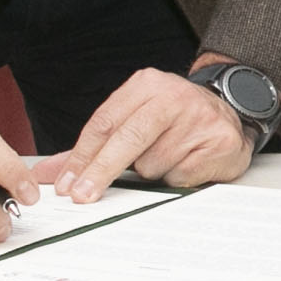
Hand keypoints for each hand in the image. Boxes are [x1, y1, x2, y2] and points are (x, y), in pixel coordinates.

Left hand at [48, 65, 255, 202]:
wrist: (231, 115)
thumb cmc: (173, 122)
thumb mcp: (132, 121)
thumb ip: (90, 148)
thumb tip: (48, 172)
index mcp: (146, 85)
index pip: (104, 122)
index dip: (81, 156)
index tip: (65, 183)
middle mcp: (172, 95)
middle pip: (126, 138)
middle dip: (100, 171)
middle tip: (82, 196)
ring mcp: (199, 116)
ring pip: (153, 163)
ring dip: (152, 172)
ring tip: (167, 158)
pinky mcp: (219, 140)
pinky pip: (180, 176)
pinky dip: (176, 178)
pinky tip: (186, 163)